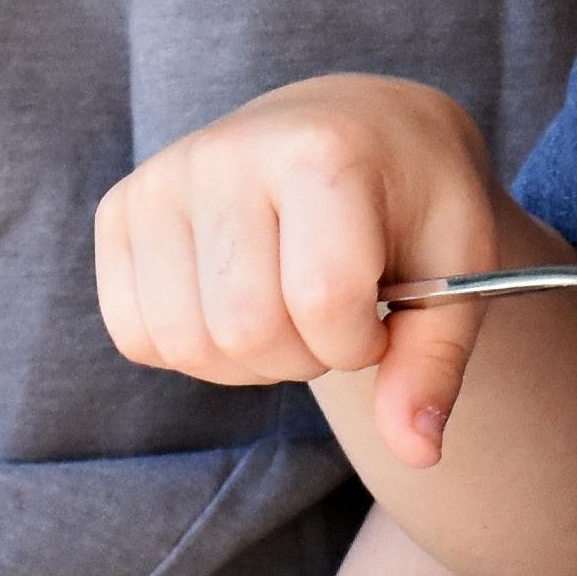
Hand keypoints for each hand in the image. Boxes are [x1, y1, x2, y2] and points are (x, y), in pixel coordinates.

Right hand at [95, 74, 523, 461]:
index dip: (363, 340)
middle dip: (306, 354)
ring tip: (288, 305)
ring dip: (249, 359)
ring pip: (186, 344)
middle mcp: (225, 152)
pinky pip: (137, 335)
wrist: (354, 124)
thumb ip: (435, 360)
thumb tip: (417, 451)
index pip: (323, 301)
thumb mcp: (457, 261)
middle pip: (247, 331)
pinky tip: (238, 303)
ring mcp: (160, 179)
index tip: (384, 310)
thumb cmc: (412, 196)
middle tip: (335, 310)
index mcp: (321, 149)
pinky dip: (194, 349)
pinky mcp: (119, 209)